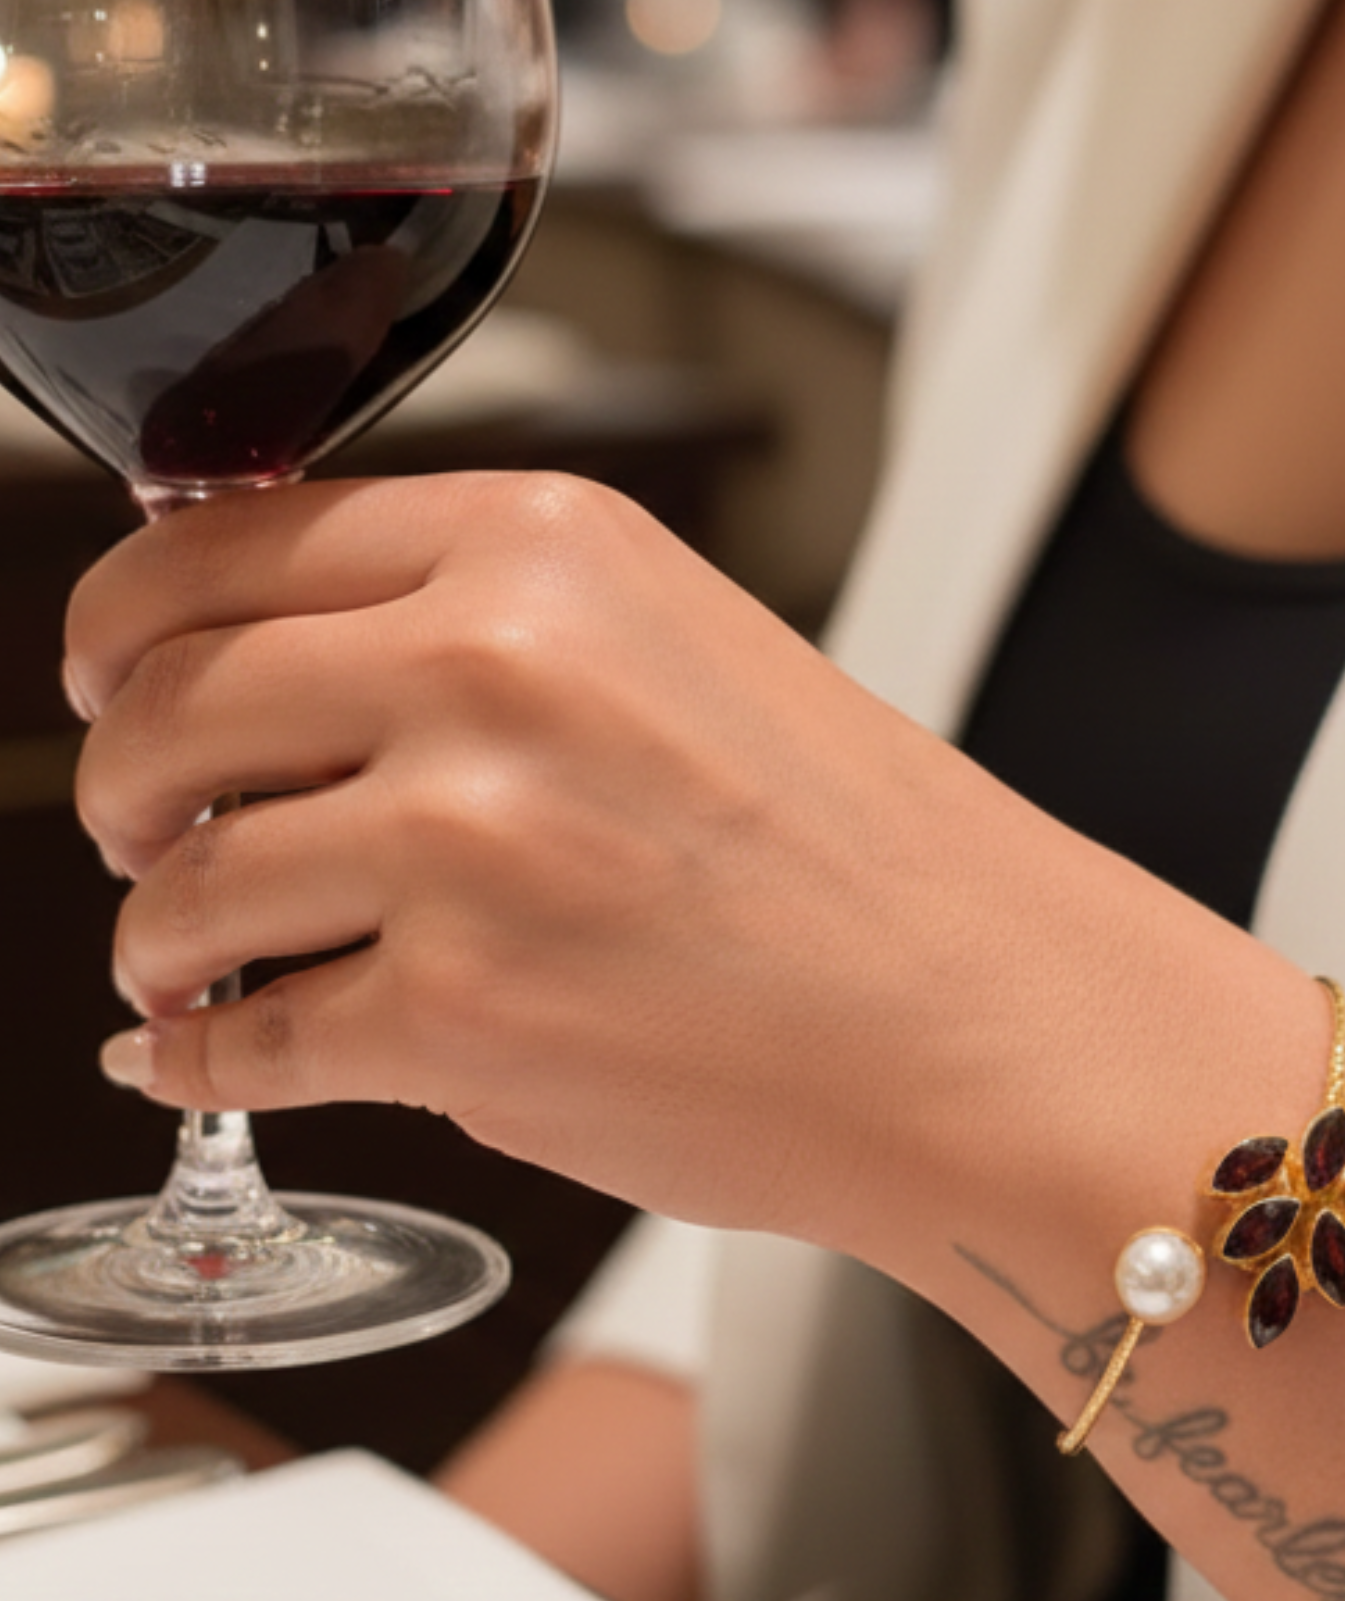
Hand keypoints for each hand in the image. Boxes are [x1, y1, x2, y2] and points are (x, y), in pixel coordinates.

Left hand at [66, 474, 1133, 1265]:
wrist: (981, 1012)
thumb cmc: (857, 846)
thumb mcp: (667, 641)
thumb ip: (470, 620)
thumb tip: (256, 659)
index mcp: (541, 546)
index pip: (218, 544)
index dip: (121, 622)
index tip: (107, 674)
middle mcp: (487, 667)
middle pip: (163, 704)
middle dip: (117, 784)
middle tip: (140, 827)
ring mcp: (462, 845)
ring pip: (176, 888)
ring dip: (158, 937)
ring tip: (200, 958)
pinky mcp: (457, 1019)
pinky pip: (237, 1039)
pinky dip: (196, 1056)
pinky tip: (214, 1050)